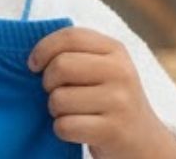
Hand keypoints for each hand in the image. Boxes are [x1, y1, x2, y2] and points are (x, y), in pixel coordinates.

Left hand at [29, 27, 175, 158]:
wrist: (142, 138)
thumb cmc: (108, 98)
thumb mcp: (101, 67)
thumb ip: (74, 53)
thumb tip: (33, 55)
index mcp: (115, 50)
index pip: (70, 36)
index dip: (43, 49)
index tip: (34, 65)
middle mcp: (121, 72)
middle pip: (60, 66)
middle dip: (48, 83)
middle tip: (58, 92)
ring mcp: (119, 101)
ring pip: (58, 99)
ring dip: (56, 110)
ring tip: (73, 112)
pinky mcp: (113, 130)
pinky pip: (65, 126)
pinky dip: (62, 130)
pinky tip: (78, 129)